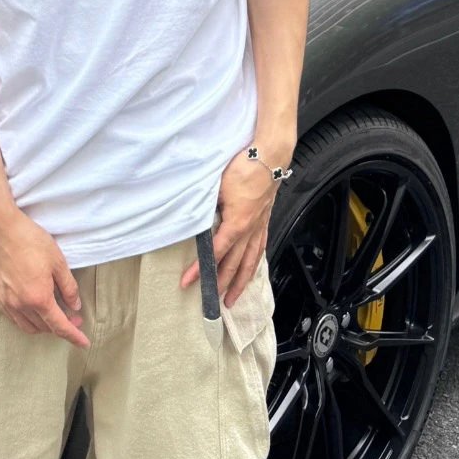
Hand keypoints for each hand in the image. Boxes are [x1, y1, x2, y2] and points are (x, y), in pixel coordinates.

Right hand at [0, 205, 89, 348]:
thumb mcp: (57, 261)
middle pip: (44, 328)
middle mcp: (21, 305)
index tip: (84, 343)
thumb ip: (68, 287)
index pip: (59, 326)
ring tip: (55, 314)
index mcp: (39, 298)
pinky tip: (34, 310)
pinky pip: (15, 318)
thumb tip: (75, 306)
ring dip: (44, 326)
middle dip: (61, 327)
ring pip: (28, 326)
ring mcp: (7, 302)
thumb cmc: (30, 240)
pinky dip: (28, 320)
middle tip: (74, 318)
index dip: (73, 336)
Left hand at [179, 144, 288, 306]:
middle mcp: (250, 230)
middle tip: (211, 302)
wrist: (270, 156)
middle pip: (234, 264)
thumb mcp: (218, 186)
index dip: (201, 269)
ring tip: (234, 298)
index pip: (215, 252)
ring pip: (250, 262)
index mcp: (237, 223)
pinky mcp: (265, 220)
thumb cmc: (244, 167)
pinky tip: (250, 269)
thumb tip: (196, 219)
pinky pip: (260, 248)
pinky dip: (254, 263)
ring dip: (240, 282)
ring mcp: (260, 226)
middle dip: (221, 285)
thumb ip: (208, 206)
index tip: (188, 282)